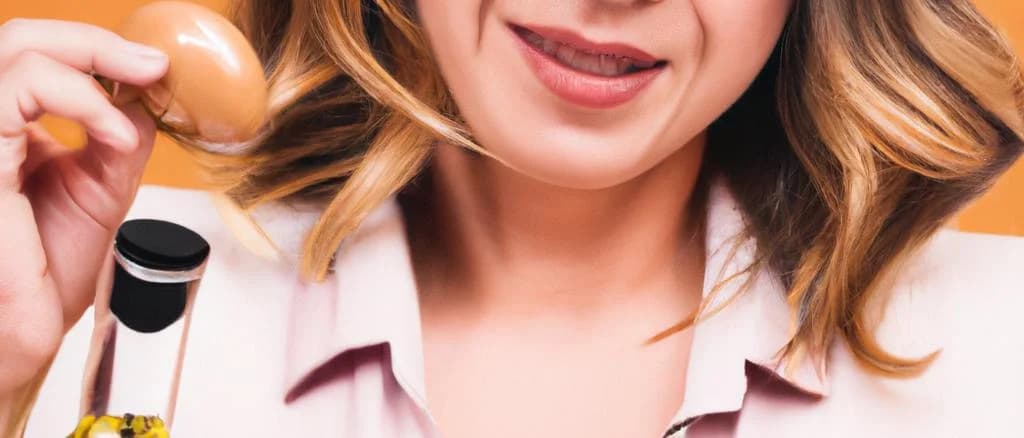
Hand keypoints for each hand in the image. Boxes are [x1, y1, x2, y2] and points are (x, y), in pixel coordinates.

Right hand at [0, 18, 167, 392]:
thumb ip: (116, 141)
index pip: (37, 58)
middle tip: (154, 64)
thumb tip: (145, 97)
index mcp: (5, 132)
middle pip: (19, 36)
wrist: (17, 337)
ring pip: (14, 46)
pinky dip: (79, 98)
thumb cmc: (43, 279)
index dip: (96, 50)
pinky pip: (16, 89)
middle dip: (97, 41)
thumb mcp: (98, 194)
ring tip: (145, 86)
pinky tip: (116, 135)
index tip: (155, 67)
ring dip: (92, 57)